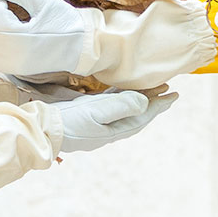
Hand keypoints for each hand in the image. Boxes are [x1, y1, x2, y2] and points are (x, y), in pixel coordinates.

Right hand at [52, 89, 176, 153]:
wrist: (43, 130)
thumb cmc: (70, 123)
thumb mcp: (97, 113)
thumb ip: (122, 106)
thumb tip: (145, 103)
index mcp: (115, 129)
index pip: (143, 115)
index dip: (159, 105)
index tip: (174, 95)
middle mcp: (110, 127)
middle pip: (137, 111)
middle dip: (153, 100)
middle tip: (168, 88)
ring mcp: (99, 122)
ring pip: (125, 107)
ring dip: (139, 97)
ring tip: (151, 87)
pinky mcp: (88, 115)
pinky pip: (111, 103)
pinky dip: (121, 95)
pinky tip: (124, 88)